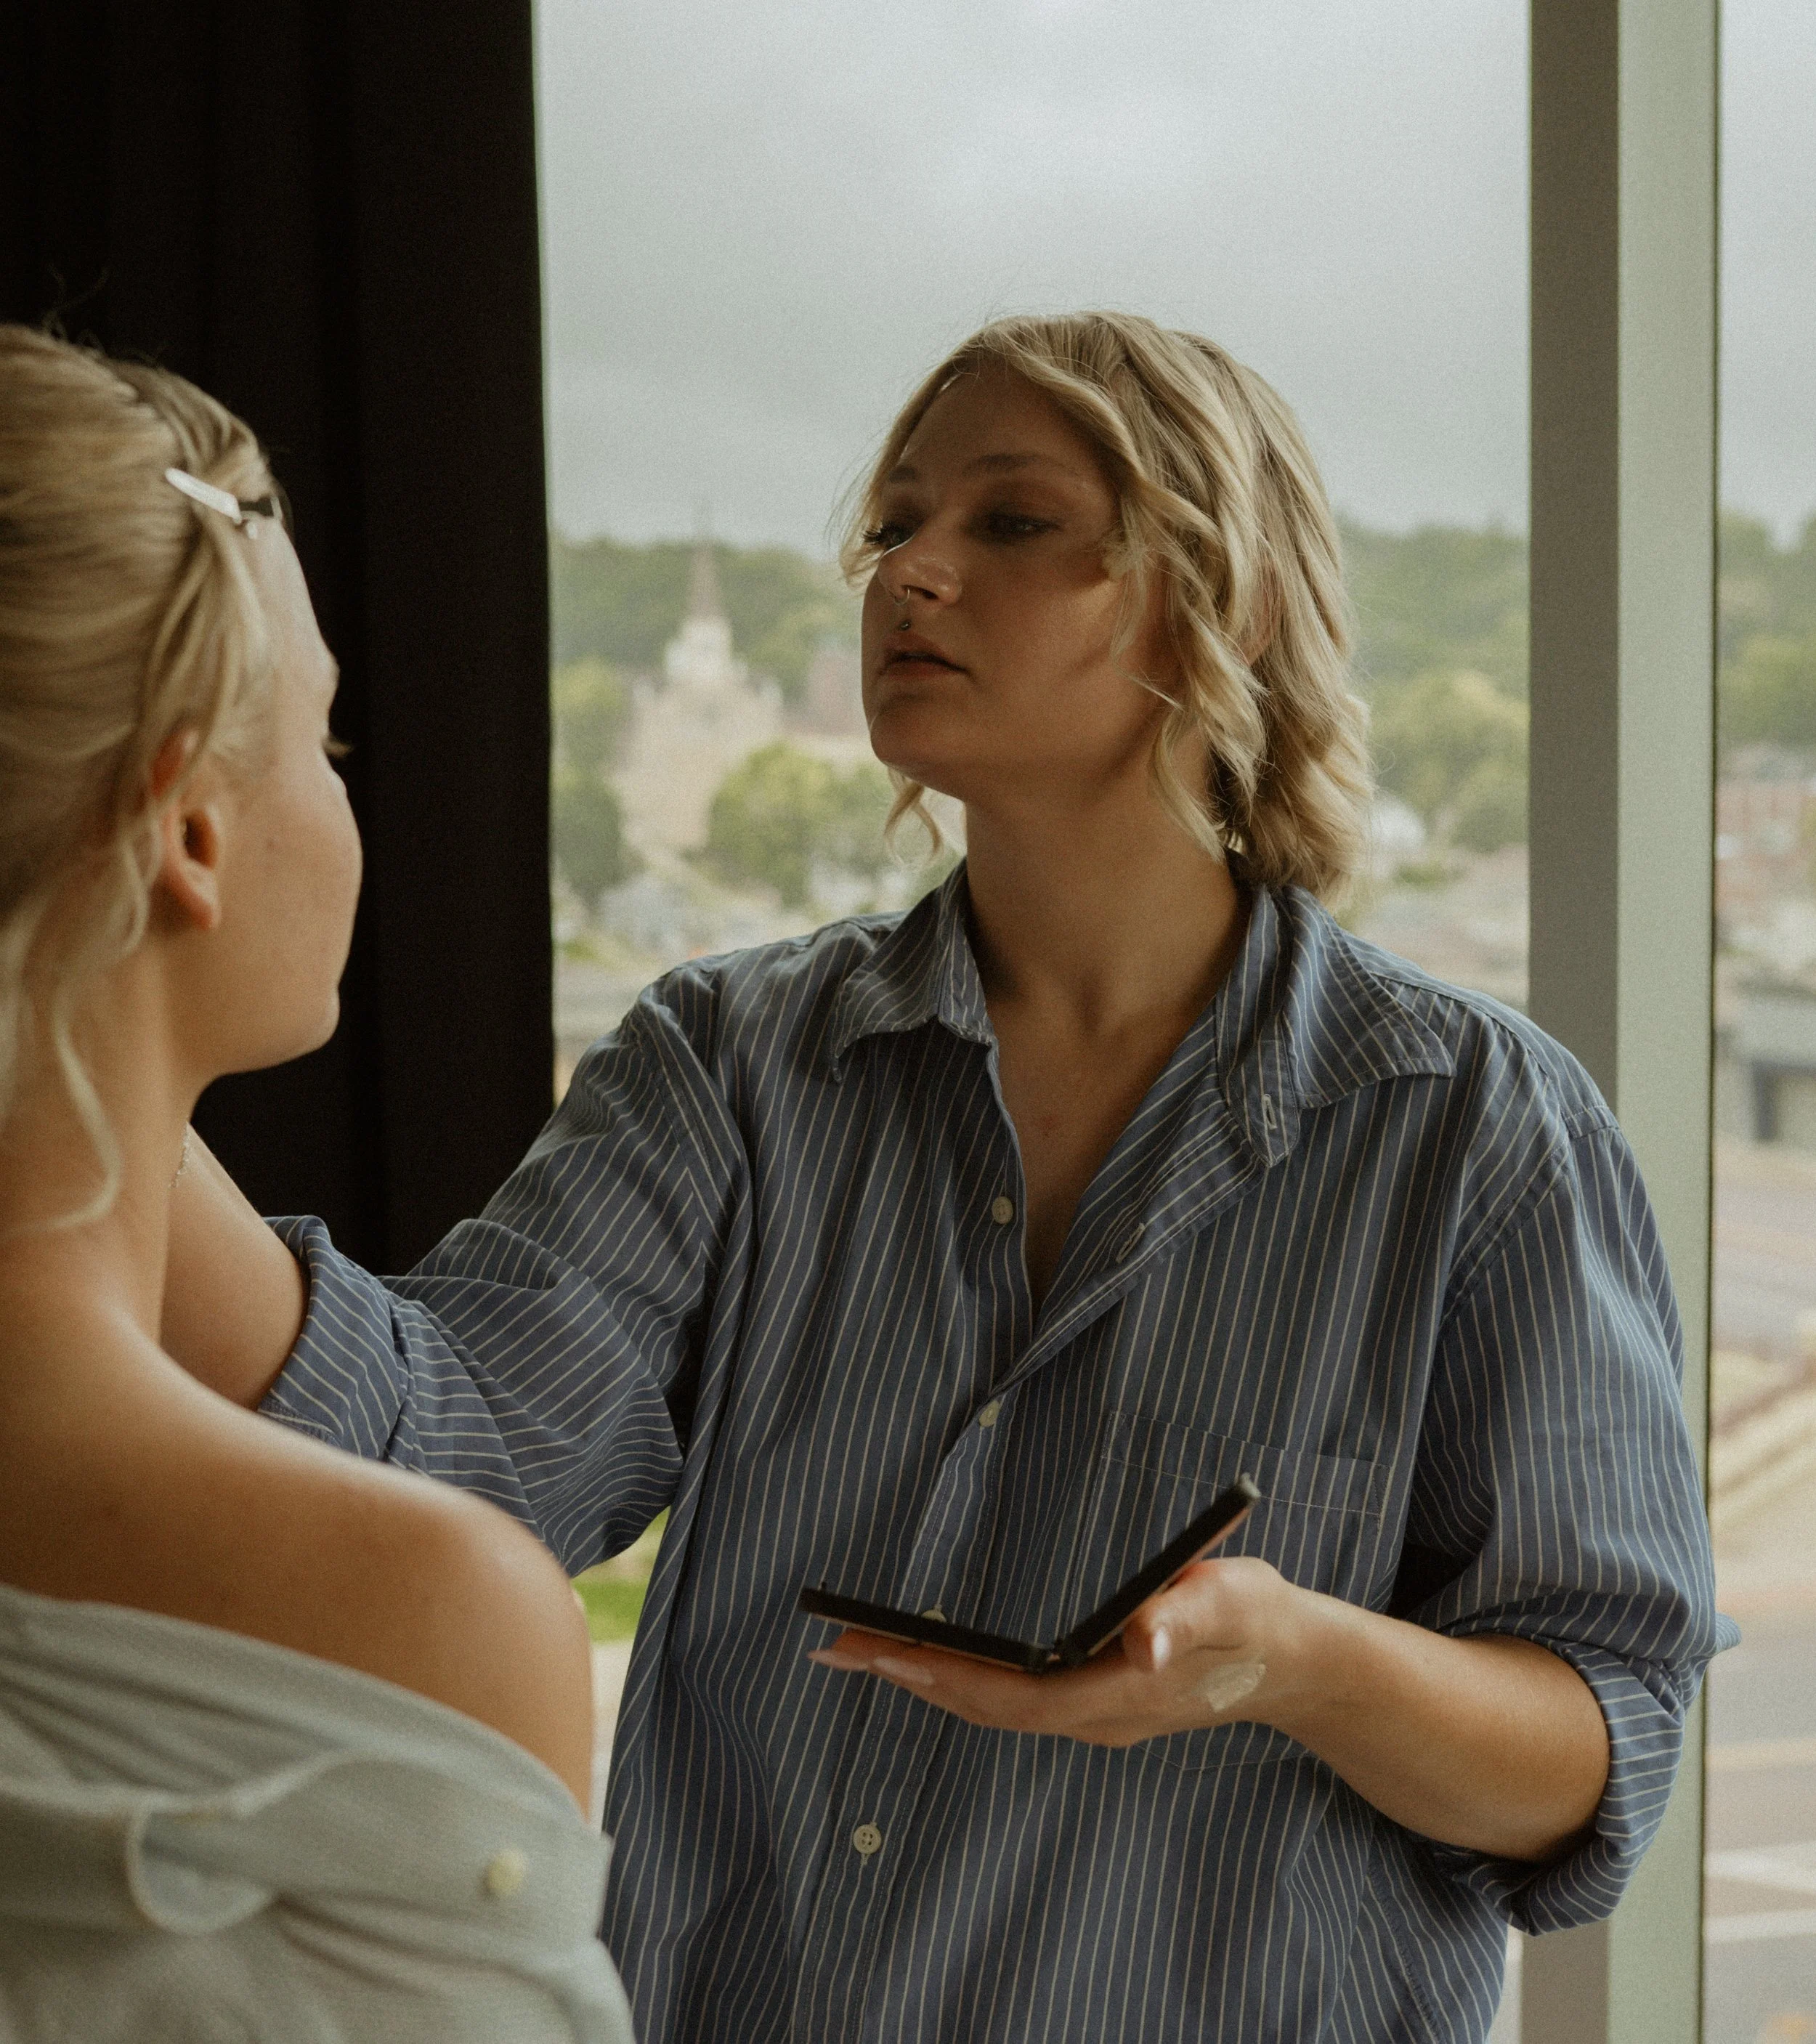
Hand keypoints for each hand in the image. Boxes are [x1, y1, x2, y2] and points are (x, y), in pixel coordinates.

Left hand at [806, 1556, 1314, 1747]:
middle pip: (988, 1707)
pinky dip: (962, 1682)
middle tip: (836, 1647)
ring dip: (926, 1681)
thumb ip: (1191, 1611)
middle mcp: (1098, 1716)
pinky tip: (932, 1662)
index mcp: (1121, 1693)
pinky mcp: (1096, 1702)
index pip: (1016, 1696)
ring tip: (862, 1653)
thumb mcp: (1235, 1597)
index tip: (886, 1652)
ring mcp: (1095, 1715)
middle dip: (911, 1677)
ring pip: (995, 1709)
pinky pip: (1012, 1700)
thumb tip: (1144, 1632)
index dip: (949, 1677)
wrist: (1297, 1662)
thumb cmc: (1261, 1617)